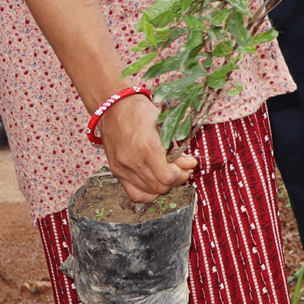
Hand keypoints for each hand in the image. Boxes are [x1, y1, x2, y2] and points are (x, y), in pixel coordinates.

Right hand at [95, 90, 196, 204]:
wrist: (114, 108)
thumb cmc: (140, 113)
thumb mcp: (164, 125)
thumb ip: (177, 148)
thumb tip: (190, 164)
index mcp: (147, 148)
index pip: (168, 176)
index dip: (182, 173)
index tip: (188, 164)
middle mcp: (133, 162)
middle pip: (161, 186)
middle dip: (176, 179)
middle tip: (180, 168)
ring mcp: (123, 169)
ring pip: (150, 192)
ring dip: (163, 184)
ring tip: (167, 171)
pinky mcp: (116, 172)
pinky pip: (135, 194)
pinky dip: (148, 191)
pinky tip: (154, 180)